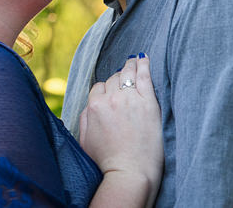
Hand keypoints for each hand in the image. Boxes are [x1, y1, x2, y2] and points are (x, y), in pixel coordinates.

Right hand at [79, 56, 162, 202]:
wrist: (129, 173)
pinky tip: (144, 59)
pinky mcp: (148, 104)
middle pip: (113, 79)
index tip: (111, 92)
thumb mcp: (84, 139)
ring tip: (134, 61)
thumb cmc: (106, 161)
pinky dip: (144, 66)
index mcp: (93, 106)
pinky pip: (144, 77)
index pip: (98, 87)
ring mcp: (130, 100)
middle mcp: (110, 99)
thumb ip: (84, 118)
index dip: (105, 90)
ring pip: (128, 74)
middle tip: (124, 77)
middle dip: (118, 79)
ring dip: (130, 66)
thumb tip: (89, 105)